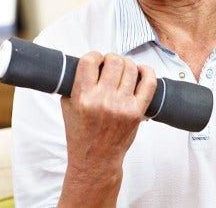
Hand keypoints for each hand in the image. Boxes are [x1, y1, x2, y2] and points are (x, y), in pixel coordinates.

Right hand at [58, 52, 156, 205]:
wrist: (96, 158)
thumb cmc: (81, 133)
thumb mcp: (67, 106)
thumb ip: (74, 84)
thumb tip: (87, 64)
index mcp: (83, 97)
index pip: (89, 61)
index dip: (93, 56)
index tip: (95, 60)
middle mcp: (103, 100)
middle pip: (113, 61)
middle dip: (111, 59)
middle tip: (109, 65)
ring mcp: (122, 106)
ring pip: (130, 68)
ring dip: (126, 64)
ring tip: (122, 70)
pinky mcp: (137, 112)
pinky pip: (149, 83)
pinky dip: (147, 72)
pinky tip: (140, 71)